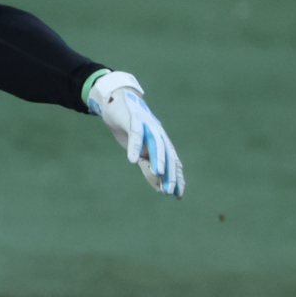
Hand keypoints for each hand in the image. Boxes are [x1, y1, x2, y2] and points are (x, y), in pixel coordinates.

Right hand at [85, 70, 183, 196]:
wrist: (117, 101)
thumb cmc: (129, 128)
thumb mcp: (139, 151)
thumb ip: (149, 166)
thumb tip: (158, 186)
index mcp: (161, 143)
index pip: (173, 162)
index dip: (176, 178)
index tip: (178, 195)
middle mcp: (158, 134)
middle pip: (168, 155)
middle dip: (170, 173)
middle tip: (170, 190)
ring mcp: (147, 126)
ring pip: (156, 144)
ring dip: (158, 159)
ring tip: (159, 174)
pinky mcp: (132, 120)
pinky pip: (135, 134)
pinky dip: (134, 146)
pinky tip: (132, 159)